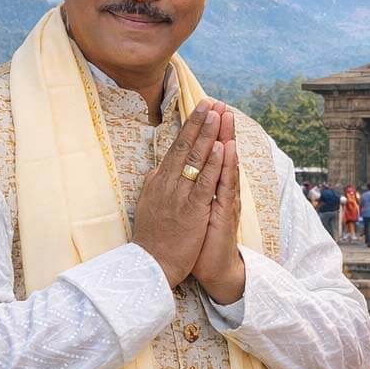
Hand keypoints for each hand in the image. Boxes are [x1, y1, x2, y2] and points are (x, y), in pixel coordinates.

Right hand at [132, 98, 222, 288]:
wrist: (150, 266)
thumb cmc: (152, 238)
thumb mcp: (148, 206)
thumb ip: (154, 186)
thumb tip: (156, 170)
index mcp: (159, 182)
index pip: (176, 147)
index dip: (190, 127)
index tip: (201, 108)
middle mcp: (167, 184)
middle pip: (185, 147)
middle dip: (200, 122)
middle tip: (211, 101)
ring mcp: (179, 196)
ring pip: (195, 160)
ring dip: (208, 135)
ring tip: (218, 115)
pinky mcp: (192, 210)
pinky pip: (204, 183)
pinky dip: (212, 164)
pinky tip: (221, 148)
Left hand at [191, 108, 245, 304]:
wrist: (213, 268)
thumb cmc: (200, 239)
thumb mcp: (191, 209)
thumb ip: (188, 189)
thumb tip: (177, 172)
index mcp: (209, 188)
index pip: (209, 155)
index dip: (207, 132)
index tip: (206, 109)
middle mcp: (219, 190)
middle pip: (219, 154)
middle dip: (218, 127)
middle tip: (219, 103)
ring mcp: (224, 199)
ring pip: (225, 164)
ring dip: (226, 138)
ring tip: (225, 116)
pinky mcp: (225, 212)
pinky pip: (226, 185)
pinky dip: (226, 166)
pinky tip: (226, 149)